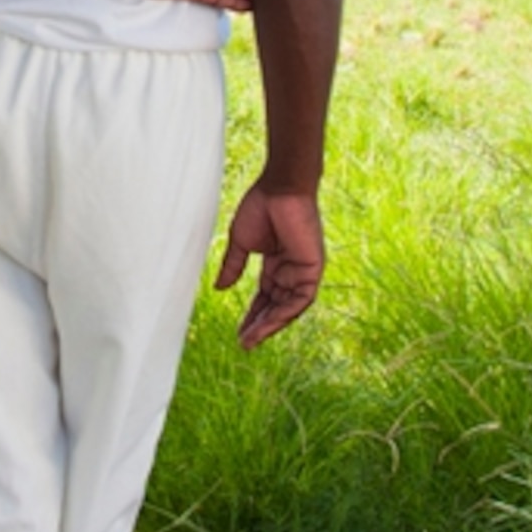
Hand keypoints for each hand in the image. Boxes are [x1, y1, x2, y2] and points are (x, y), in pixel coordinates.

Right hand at [215, 181, 323, 348]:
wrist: (279, 188)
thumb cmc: (261, 206)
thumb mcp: (241, 242)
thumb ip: (233, 267)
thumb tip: (219, 289)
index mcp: (277, 262)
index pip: (266, 296)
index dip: (253, 314)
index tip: (239, 331)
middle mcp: (292, 270)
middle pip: (277, 305)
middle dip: (260, 325)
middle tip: (244, 342)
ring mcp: (303, 270)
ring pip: (288, 308)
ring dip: (270, 325)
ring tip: (251, 339)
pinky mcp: (312, 269)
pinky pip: (300, 300)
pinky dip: (283, 314)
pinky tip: (265, 325)